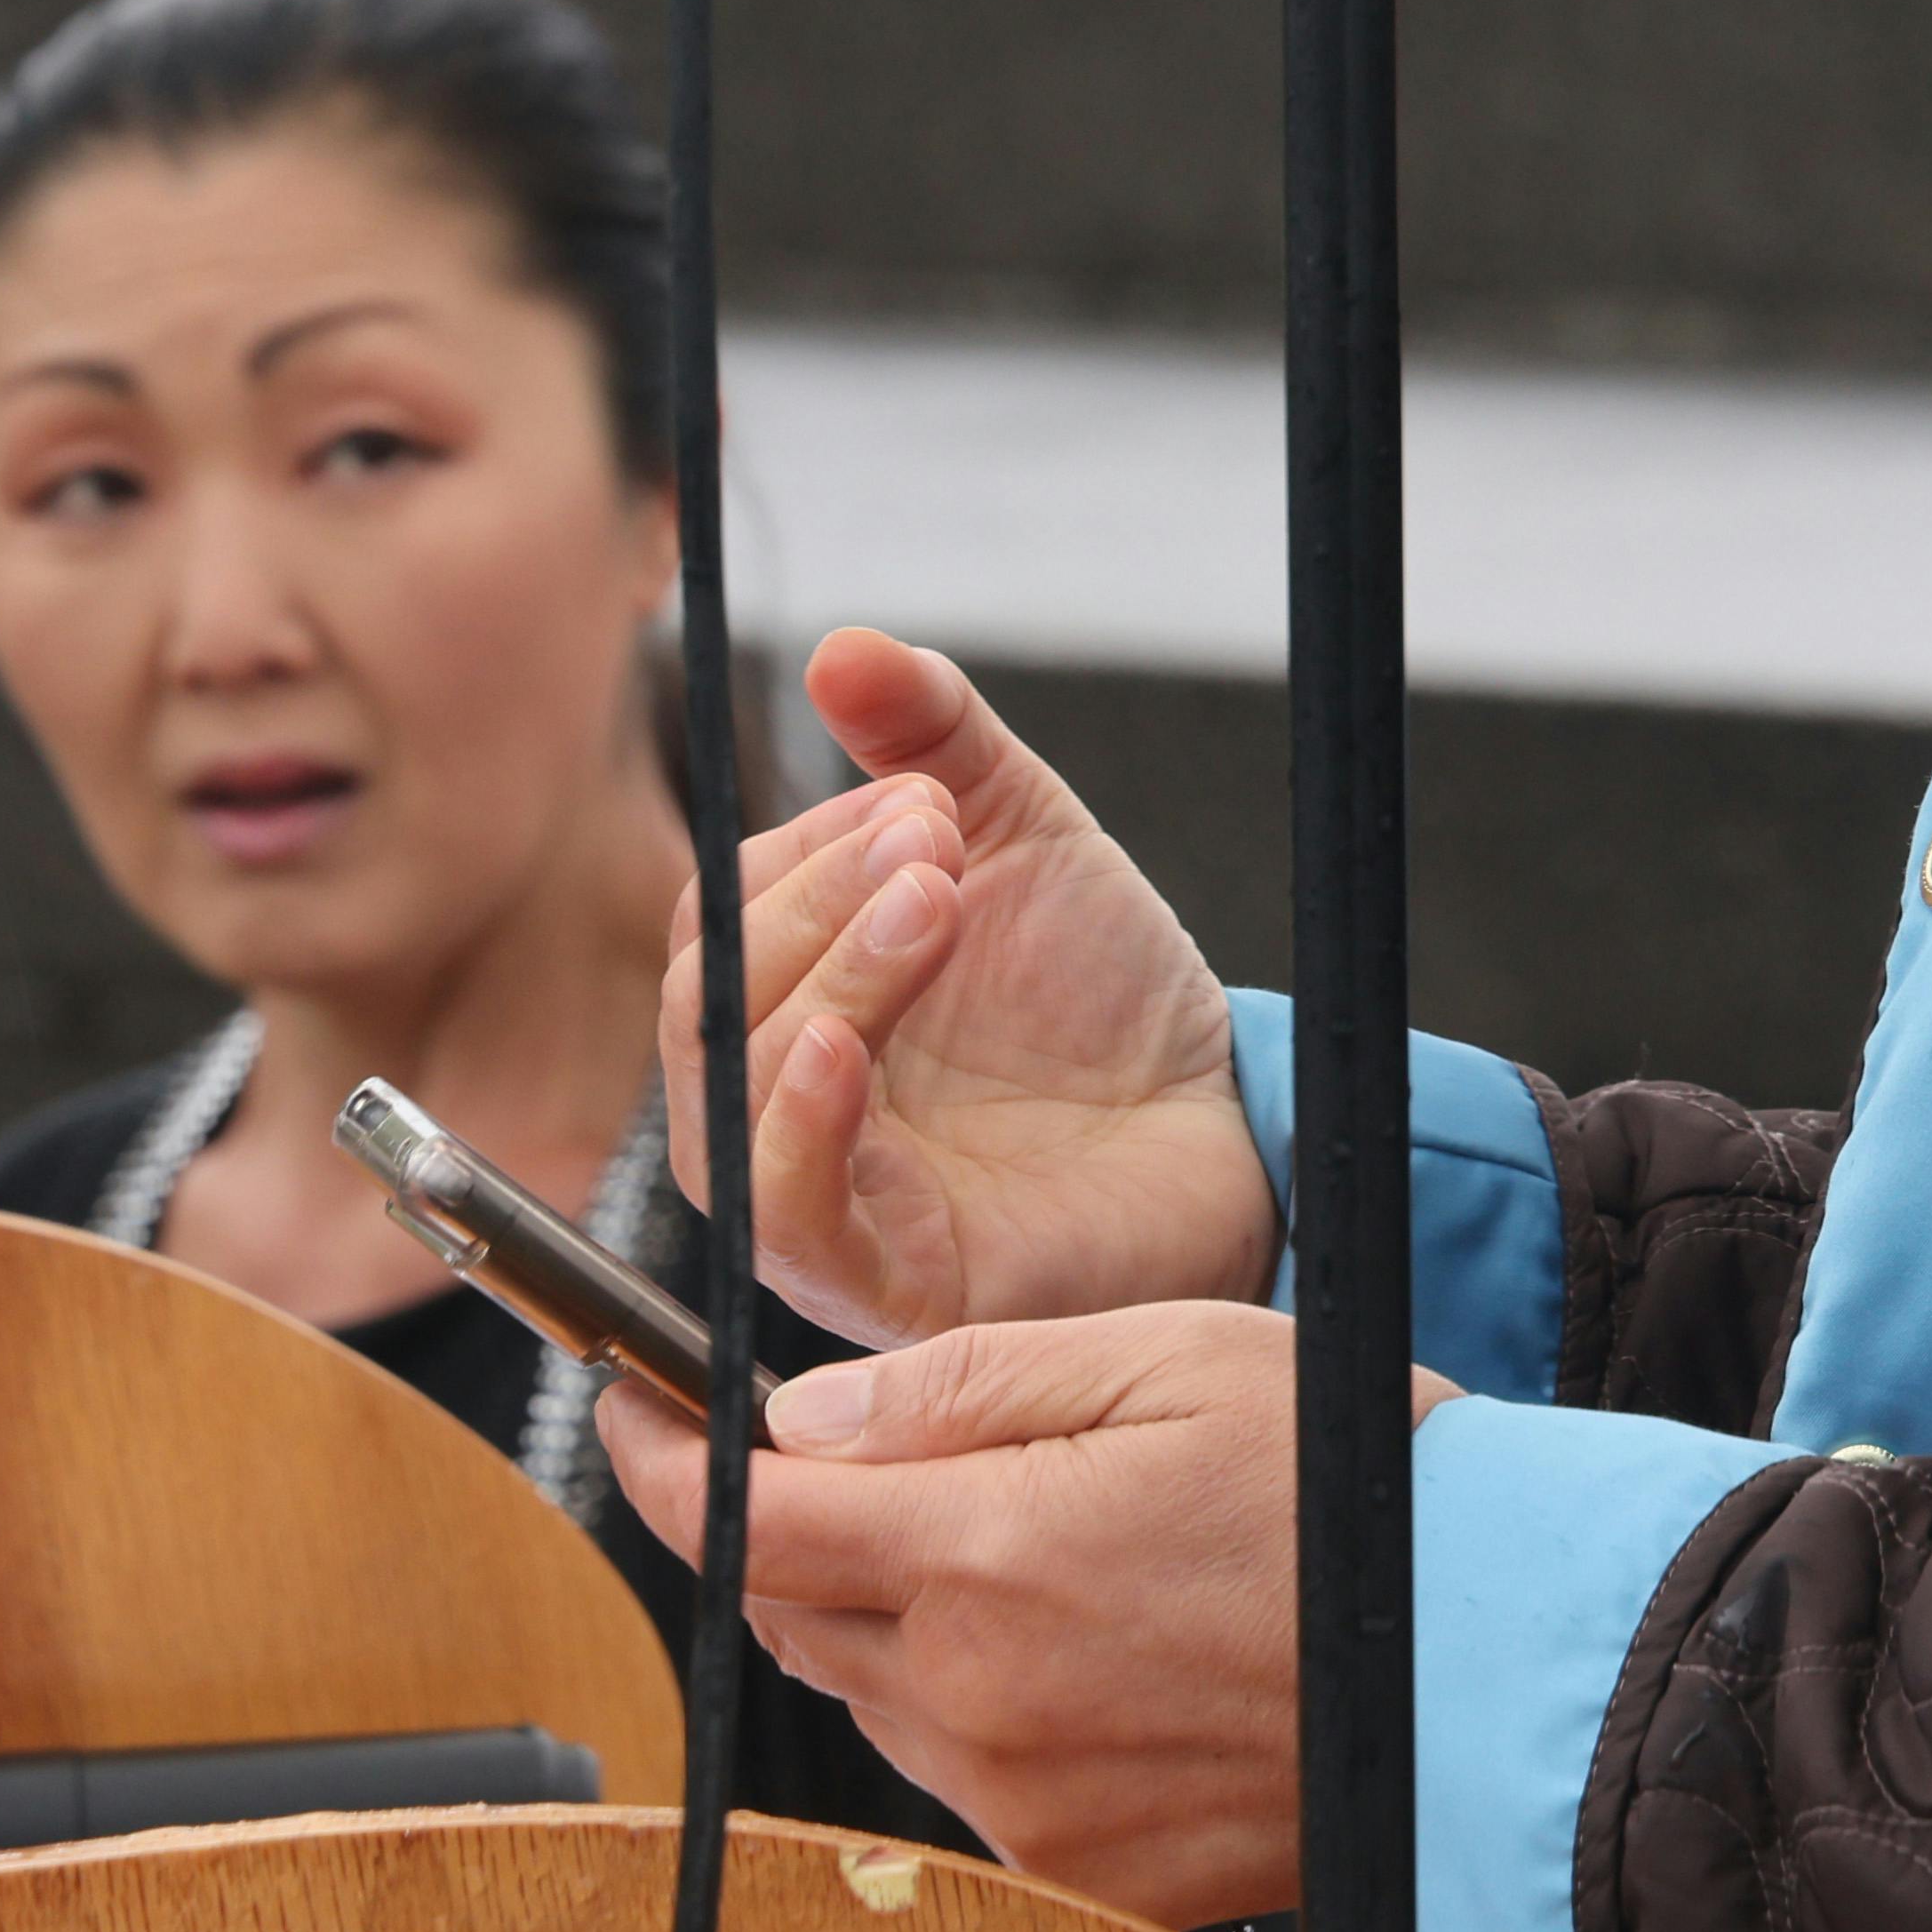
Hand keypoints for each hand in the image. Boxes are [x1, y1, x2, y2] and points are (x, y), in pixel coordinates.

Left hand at [601, 1304, 1441, 1929]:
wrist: (1501, 1669)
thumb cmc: (1359, 1487)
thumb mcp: (1170, 1358)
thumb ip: (969, 1381)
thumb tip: (809, 1414)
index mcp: (990, 1552)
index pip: (748, 1517)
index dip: (667, 1458)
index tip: (642, 1410)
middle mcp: (980, 1697)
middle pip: (797, 1612)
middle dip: (801, 1528)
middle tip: (876, 1458)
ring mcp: (1025, 1802)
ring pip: (874, 1698)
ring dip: (898, 1618)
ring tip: (1044, 1548)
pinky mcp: (1078, 1871)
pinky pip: (961, 1781)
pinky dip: (976, 1704)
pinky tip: (1088, 1646)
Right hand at [663, 628, 1276, 1345]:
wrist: (1223, 1128)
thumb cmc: (1101, 1000)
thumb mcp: (1026, 836)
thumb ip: (932, 742)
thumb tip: (842, 648)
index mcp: (788, 1002)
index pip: (721, 918)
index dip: (809, 850)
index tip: (928, 800)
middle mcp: (772, 1106)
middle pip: (708, 1000)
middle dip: (819, 900)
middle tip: (938, 841)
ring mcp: (817, 1201)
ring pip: (734, 1096)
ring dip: (830, 979)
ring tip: (936, 900)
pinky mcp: (877, 1283)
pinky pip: (786, 1216)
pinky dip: (796, 1125)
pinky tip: (848, 1046)